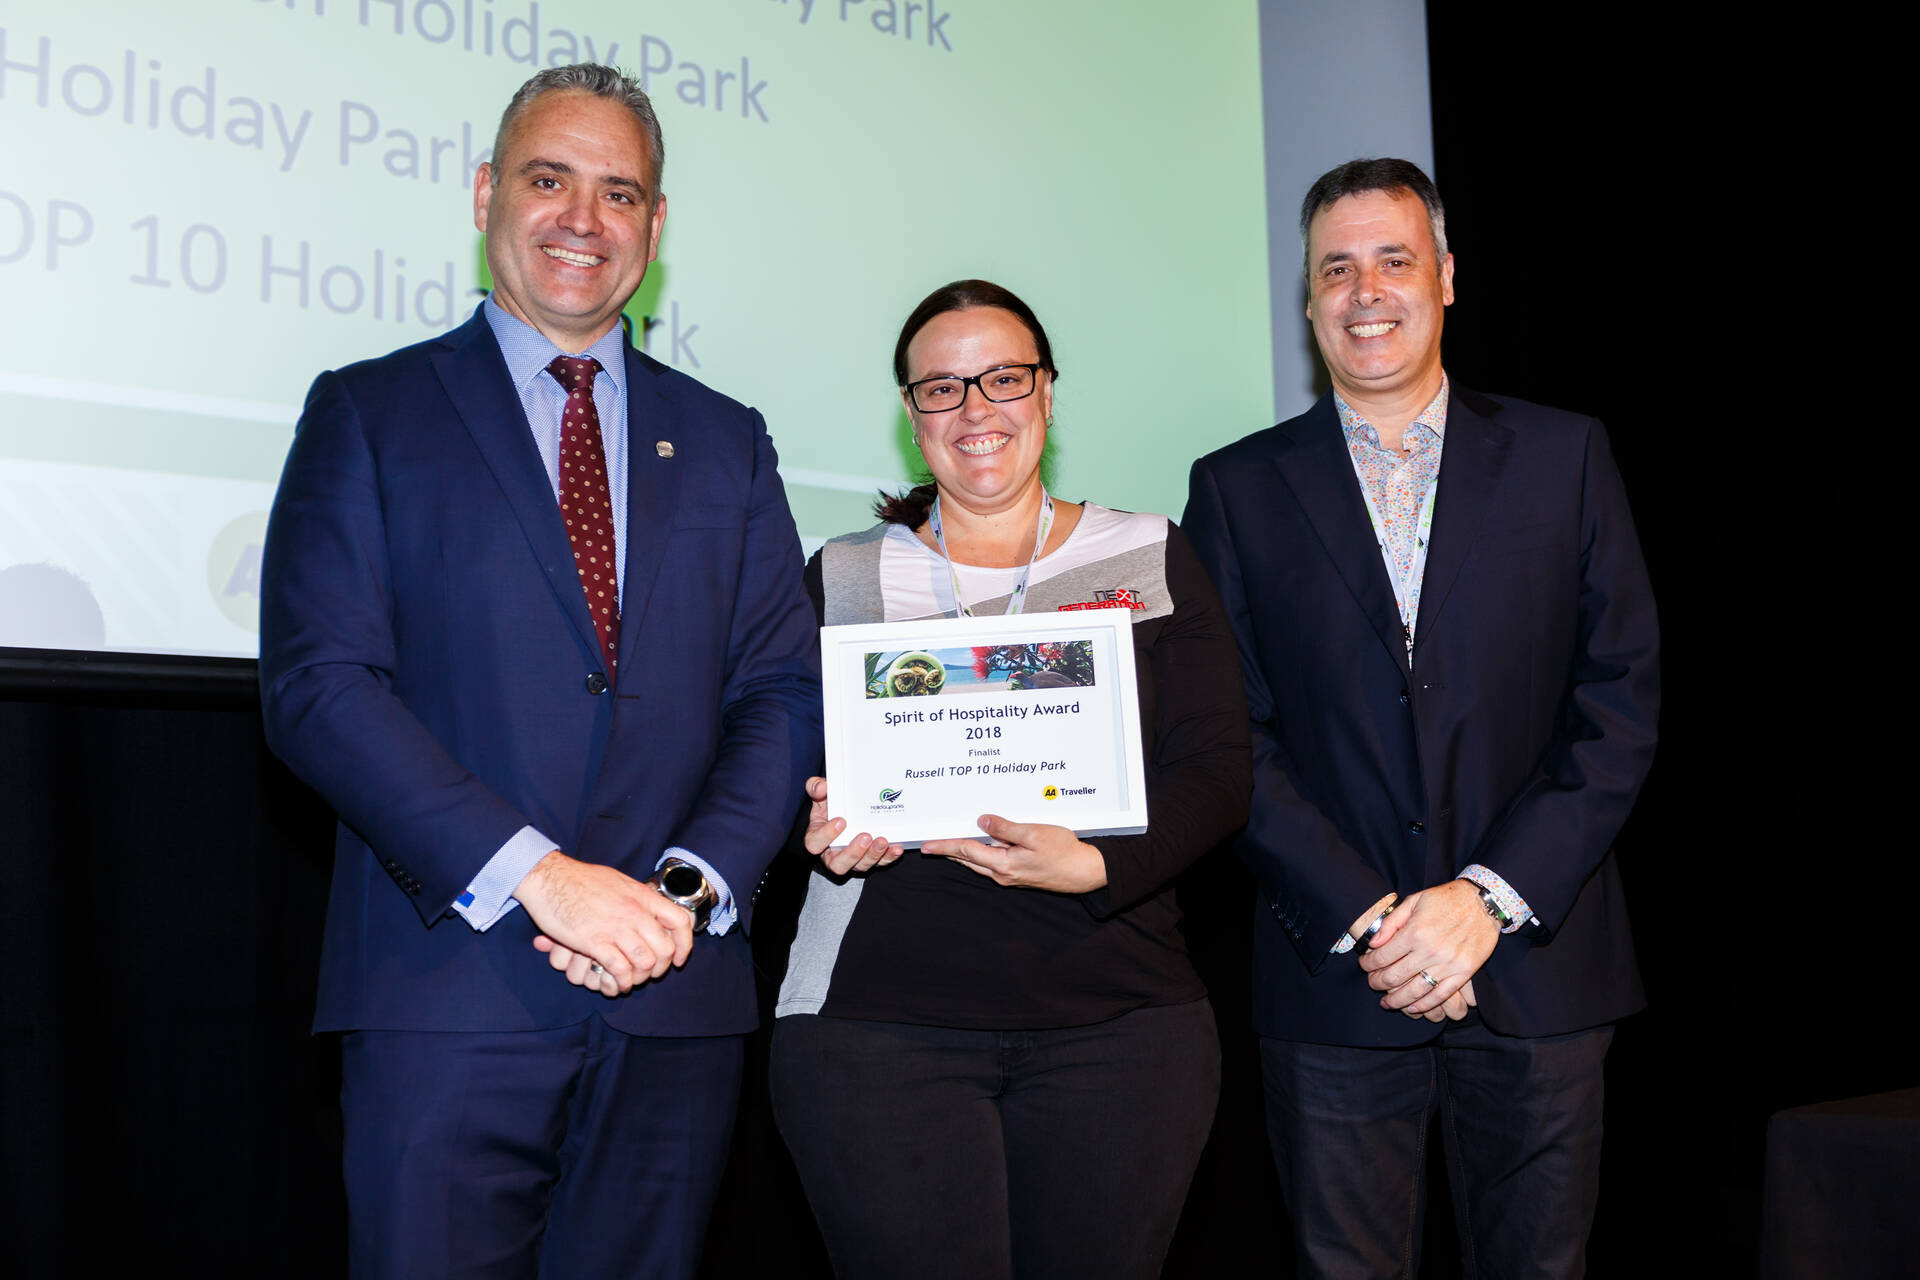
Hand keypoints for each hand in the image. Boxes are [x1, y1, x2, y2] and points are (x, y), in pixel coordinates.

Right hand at [515, 850, 694, 997]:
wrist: (549, 878)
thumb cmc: (579, 879)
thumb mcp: (619, 881)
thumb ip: (636, 897)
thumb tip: (648, 906)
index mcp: (642, 896)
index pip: (679, 921)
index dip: (685, 943)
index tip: (679, 957)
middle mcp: (635, 912)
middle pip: (665, 948)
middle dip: (661, 967)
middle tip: (650, 973)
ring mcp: (616, 927)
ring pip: (645, 962)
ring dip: (640, 977)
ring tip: (631, 980)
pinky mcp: (595, 941)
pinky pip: (619, 969)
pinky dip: (621, 981)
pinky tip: (616, 983)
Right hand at [802, 776, 900, 875]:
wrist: (846, 814)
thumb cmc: (831, 808)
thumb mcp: (821, 796)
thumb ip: (816, 788)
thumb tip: (822, 787)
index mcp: (817, 838)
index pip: (815, 843)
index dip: (826, 835)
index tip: (841, 821)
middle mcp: (833, 853)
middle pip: (838, 864)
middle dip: (853, 852)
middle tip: (865, 836)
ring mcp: (853, 860)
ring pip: (861, 866)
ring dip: (873, 855)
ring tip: (882, 841)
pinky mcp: (870, 860)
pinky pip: (880, 863)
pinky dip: (889, 857)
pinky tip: (896, 848)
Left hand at [921, 815, 1106, 892]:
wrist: (1084, 871)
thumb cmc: (1063, 852)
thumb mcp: (1033, 834)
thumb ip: (1005, 828)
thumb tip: (981, 822)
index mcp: (1003, 864)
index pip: (966, 851)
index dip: (944, 846)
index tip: (926, 846)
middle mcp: (1003, 874)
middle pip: (968, 859)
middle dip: (948, 851)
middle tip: (928, 845)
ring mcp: (1010, 876)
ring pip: (979, 862)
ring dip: (962, 853)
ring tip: (947, 844)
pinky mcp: (1018, 874)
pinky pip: (992, 862)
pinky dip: (980, 854)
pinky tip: (980, 845)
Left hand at [1359, 879, 1498, 1016]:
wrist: (1483, 902)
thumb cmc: (1446, 899)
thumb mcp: (1414, 901)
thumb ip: (1391, 922)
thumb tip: (1373, 943)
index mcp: (1415, 932)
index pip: (1383, 957)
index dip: (1368, 964)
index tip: (1364, 965)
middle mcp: (1429, 951)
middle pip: (1395, 976)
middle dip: (1377, 983)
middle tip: (1372, 983)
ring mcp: (1448, 964)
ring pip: (1415, 991)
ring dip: (1397, 1000)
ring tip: (1387, 1002)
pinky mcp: (1463, 972)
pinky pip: (1441, 995)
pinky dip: (1425, 1005)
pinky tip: (1413, 1008)